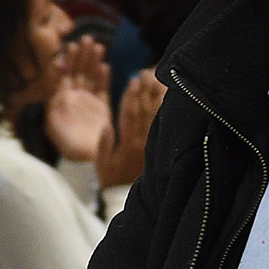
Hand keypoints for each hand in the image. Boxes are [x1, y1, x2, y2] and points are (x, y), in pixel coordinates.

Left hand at [43, 38, 111, 165]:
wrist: (88, 159)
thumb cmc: (69, 146)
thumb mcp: (54, 129)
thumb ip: (52, 111)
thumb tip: (53, 93)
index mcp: (62, 100)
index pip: (64, 75)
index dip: (68, 60)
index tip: (71, 46)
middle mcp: (75, 97)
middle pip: (79, 71)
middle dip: (82, 55)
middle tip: (87, 39)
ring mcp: (89, 101)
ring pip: (91, 76)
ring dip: (94, 61)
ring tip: (98, 46)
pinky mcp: (103, 107)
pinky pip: (103, 89)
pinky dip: (104, 78)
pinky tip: (105, 66)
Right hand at [104, 70, 164, 191]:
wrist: (129, 196)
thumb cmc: (113, 180)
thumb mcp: (102, 166)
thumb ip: (104, 146)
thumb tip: (106, 126)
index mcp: (128, 144)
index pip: (130, 114)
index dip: (132, 96)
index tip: (134, 80)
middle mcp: (142, 141)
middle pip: (144, 110)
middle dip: (145, 90)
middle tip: (147, 72)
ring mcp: (152, 143)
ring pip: (155, 115)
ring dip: (156, 96)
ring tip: (157, 79)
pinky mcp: (158, 146)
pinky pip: (161, 124)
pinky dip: (163, 109)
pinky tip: (165, 97)